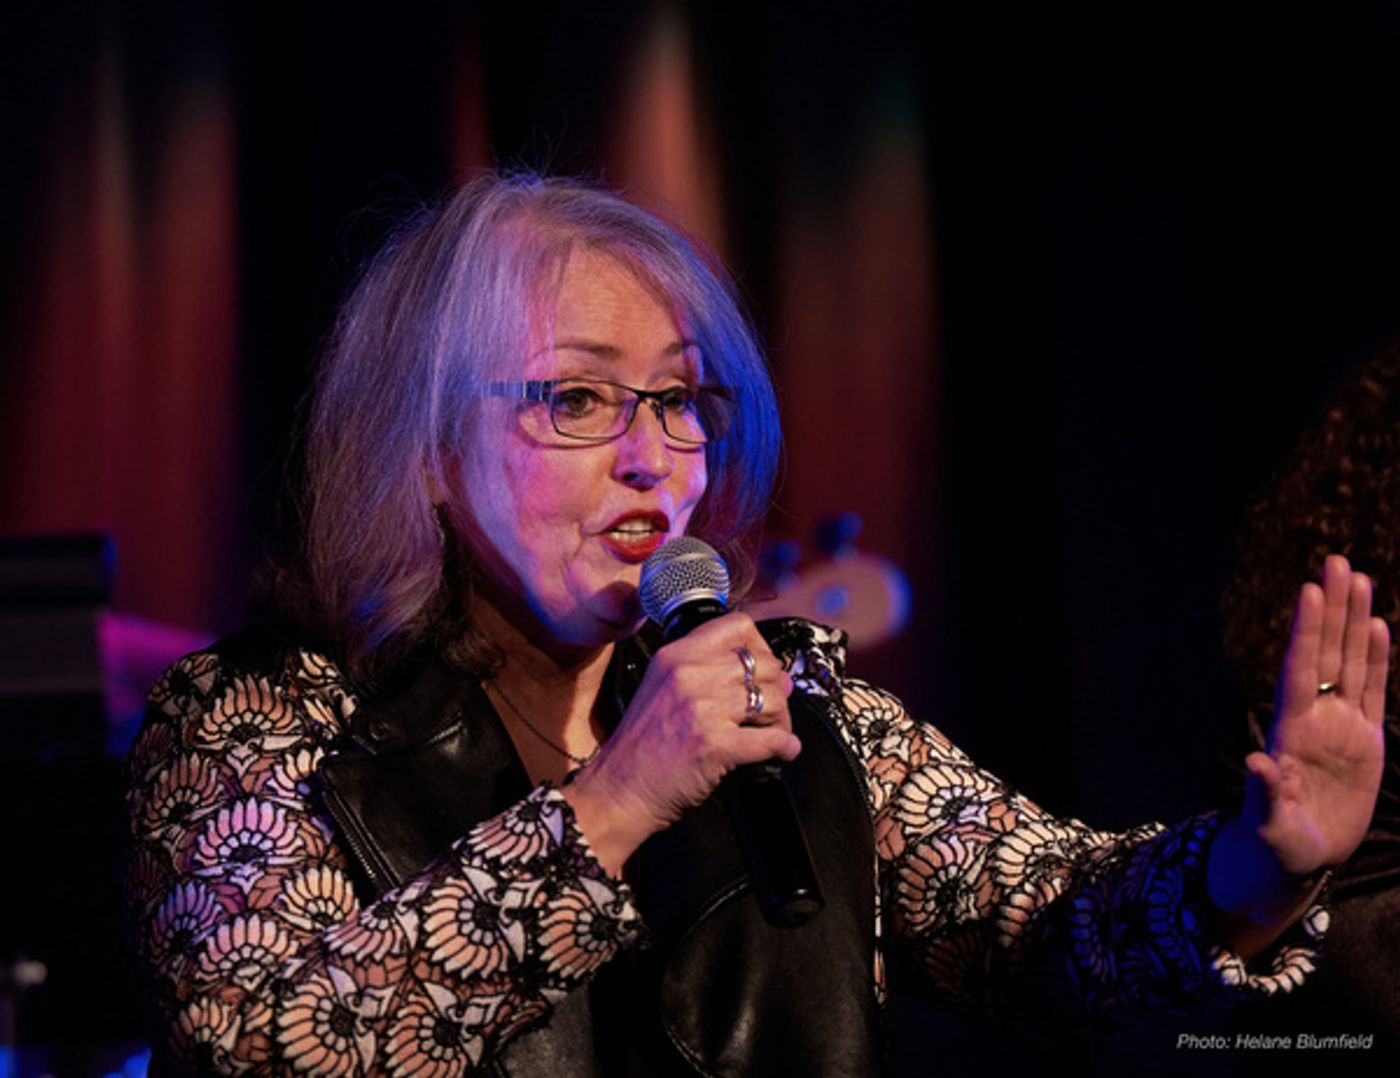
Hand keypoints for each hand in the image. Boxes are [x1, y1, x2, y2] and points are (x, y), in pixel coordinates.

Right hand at [563, 613, 798, 873]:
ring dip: (781, 719)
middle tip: (772, 710)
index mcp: (675, 655)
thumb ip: (711, 675)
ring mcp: (702, 708)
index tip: (762, 669)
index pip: (737, 627)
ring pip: (772, 699)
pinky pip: (772, 739)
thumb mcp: (663, 689)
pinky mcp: (714, 744)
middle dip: (777, 689)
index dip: (761, 647)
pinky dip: (786, 747)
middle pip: (763, 664)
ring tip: (772, 732)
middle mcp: (688, 674)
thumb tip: (777, 678)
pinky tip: (783, 751)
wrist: (618, 791)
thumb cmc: (642, 748)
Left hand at [1210, 555, 1389, 942]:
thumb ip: (1266, 794)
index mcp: (1291, 733)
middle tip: (1337, 561)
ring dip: (1354, 621)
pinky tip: (1379, 625)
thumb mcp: (1270, 826)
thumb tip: (1255, 761)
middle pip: (1326, 652)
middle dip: (1332, 609)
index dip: (1306, 632)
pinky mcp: (1364, 740)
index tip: (1309, 590)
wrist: (1295, 858)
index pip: (1300, 671)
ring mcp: (1340, 726)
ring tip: (1359, 576)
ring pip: (1350, 661)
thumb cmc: (1276, 844)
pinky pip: (1372, 690)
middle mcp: (1315, 718)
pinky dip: (1376, 658)